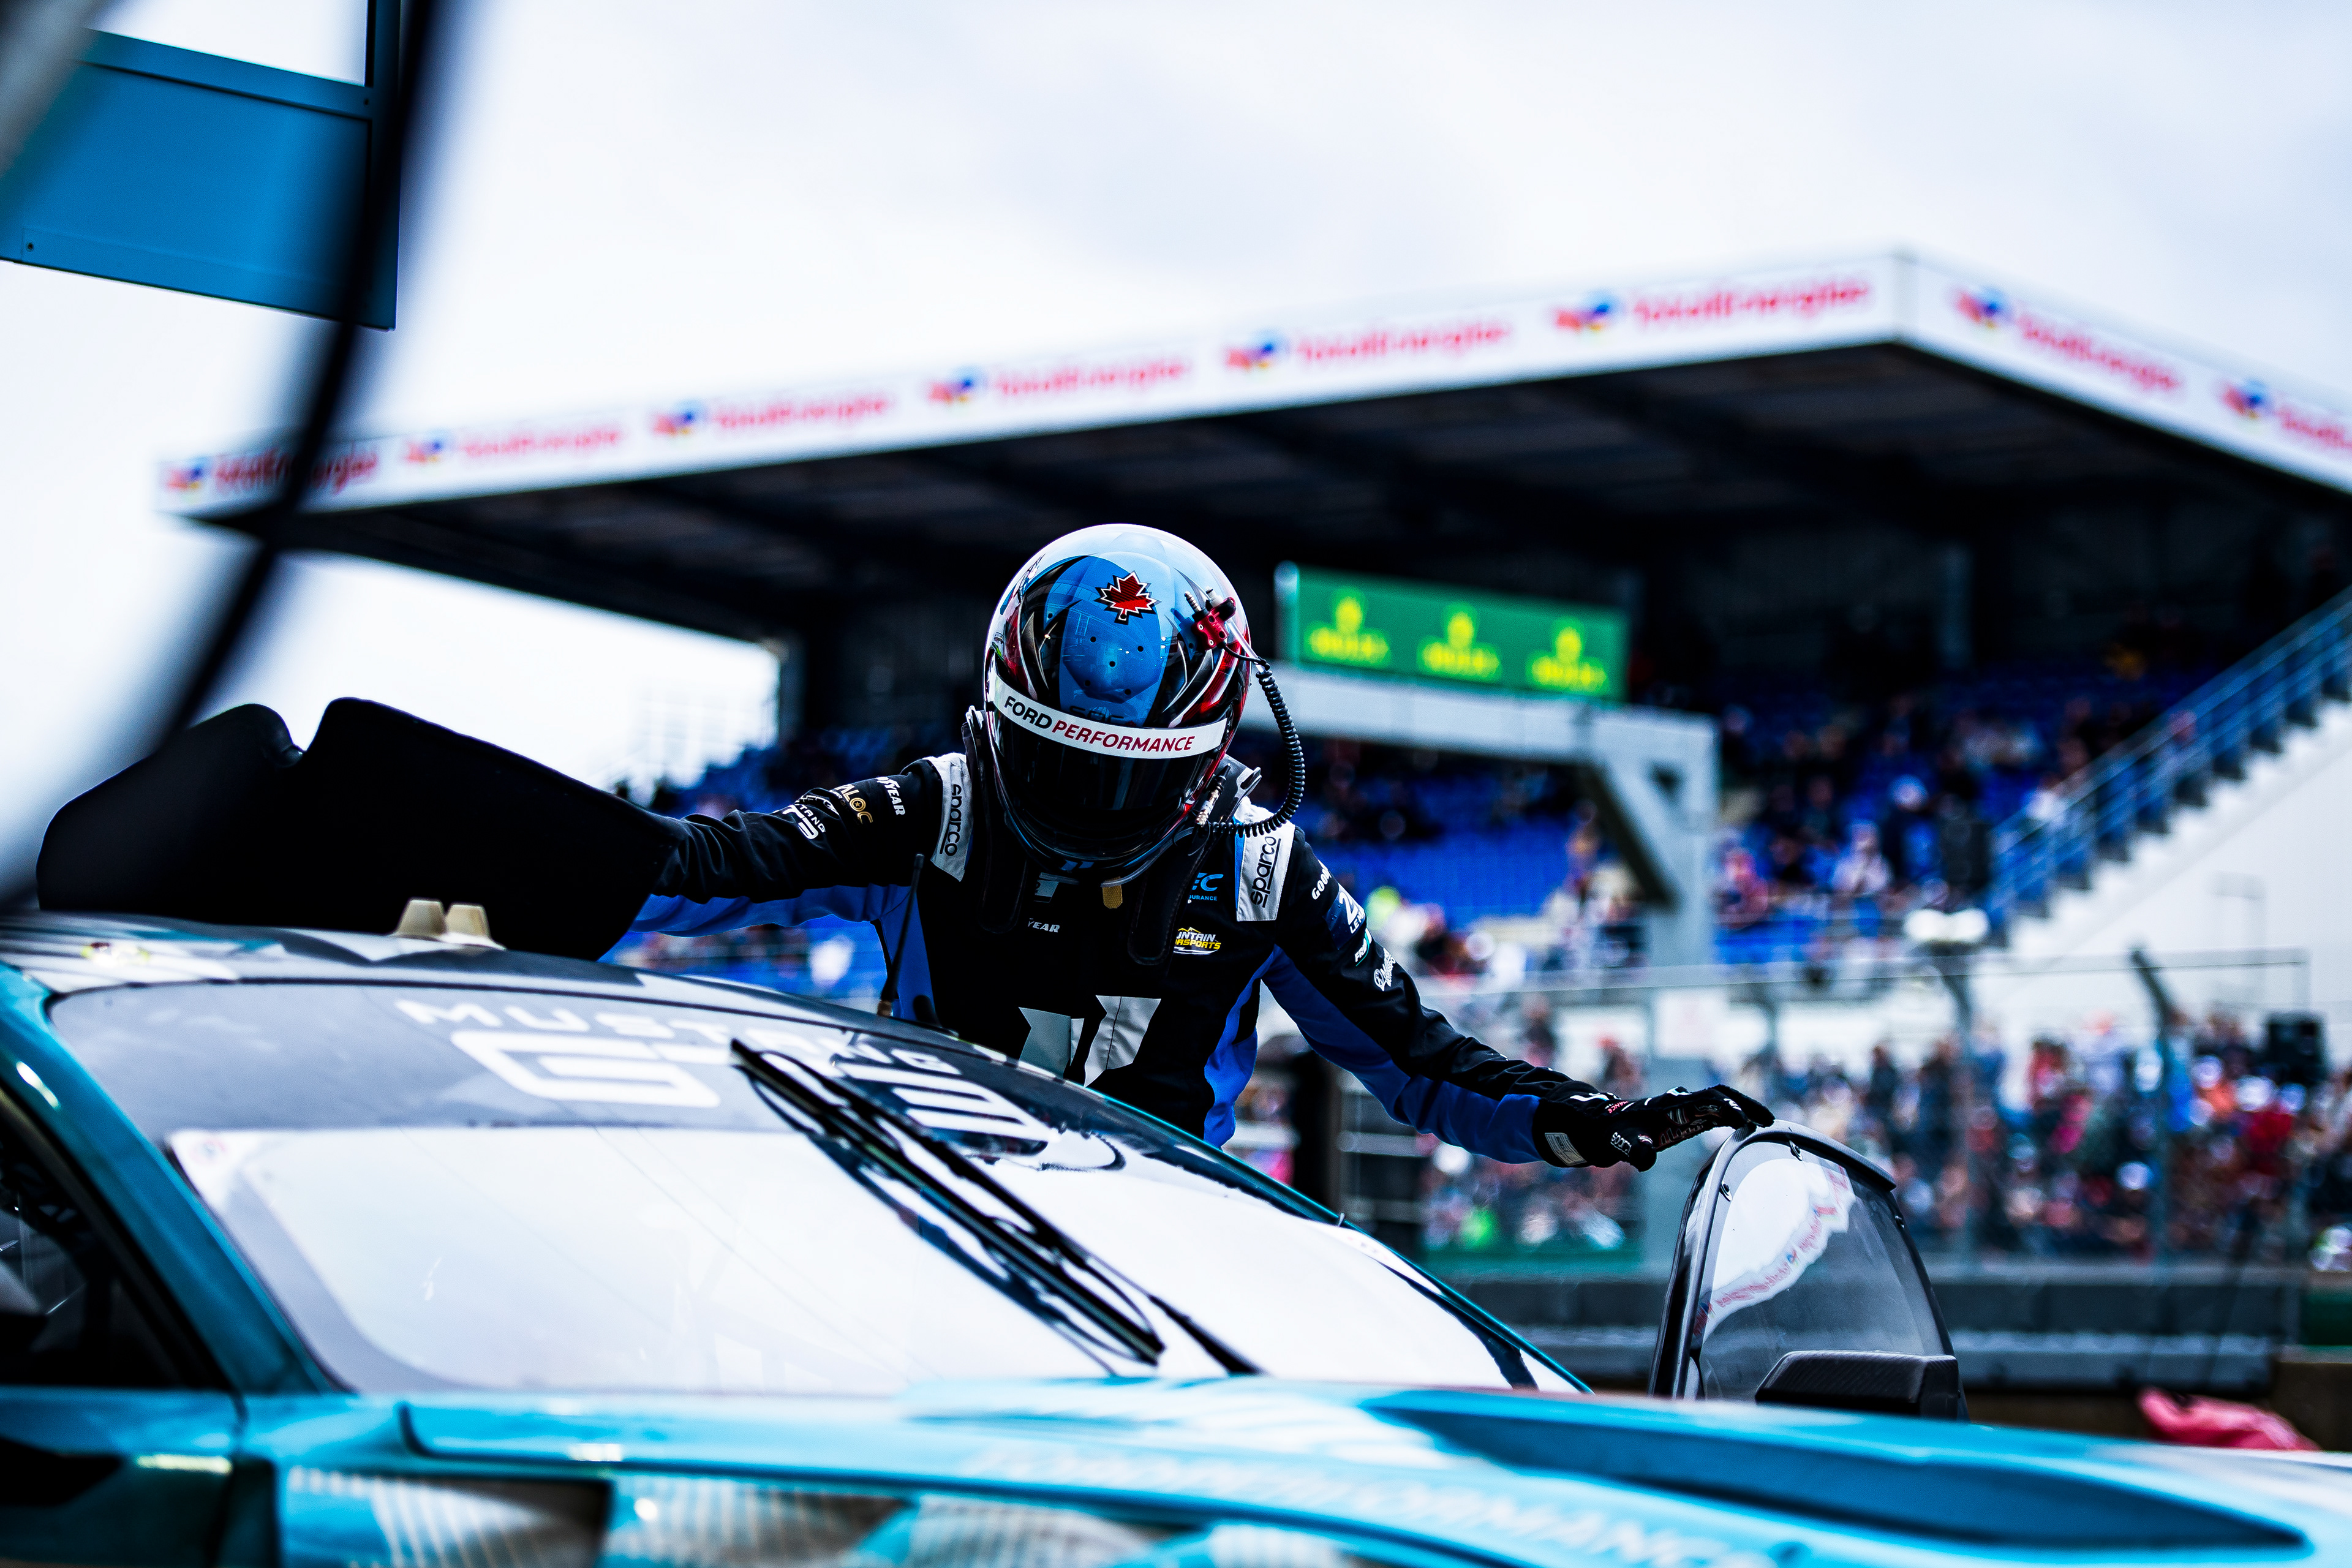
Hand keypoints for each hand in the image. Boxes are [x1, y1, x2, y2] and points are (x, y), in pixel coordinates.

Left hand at [1533, 1084, 1773, 1170]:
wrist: (1604, 1127)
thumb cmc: (1614, 1134)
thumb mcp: (1621, 1143)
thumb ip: (1634, 1149)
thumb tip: (1646, 1159)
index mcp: (1672, 1105)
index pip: (1706, 1100)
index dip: (1726, 1107)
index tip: (1743, 1121)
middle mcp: (1682, 1102)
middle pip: (1720, 1094)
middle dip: (1746, 1103)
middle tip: (1769, 1120)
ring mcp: (1685, 1108)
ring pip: (1721, 1100)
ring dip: (1743, 1107)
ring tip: (1768, 1123)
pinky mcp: (1685, 1118)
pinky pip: (1715, 1111)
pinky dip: (1733, 1115)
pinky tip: (1746, 1127)